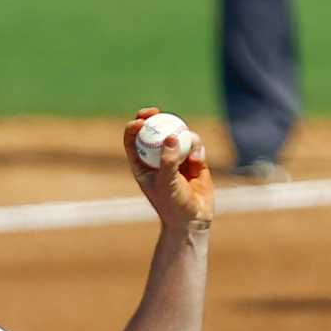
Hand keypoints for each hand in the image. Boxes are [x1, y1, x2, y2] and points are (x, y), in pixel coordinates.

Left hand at [125, 108, 212, 229]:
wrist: (193, 219)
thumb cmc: (173, 205)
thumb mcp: (166, 184)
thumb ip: (168, 161)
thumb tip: (170, 137)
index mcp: (142, 164)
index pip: (133, 140)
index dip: (135, 126)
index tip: (141, 120)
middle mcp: (158, 158)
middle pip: (154, 129)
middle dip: (154, 118)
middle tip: (156, 112)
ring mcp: (176, 156)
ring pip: (178, 134)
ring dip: (184, 140)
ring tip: (189, 159)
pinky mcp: (193, 158)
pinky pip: (194, 143)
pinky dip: (197, 149)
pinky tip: (197, 163)